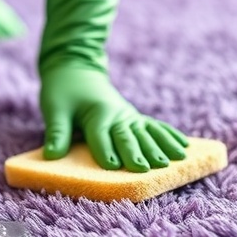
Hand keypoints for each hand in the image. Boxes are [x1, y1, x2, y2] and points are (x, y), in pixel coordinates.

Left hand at [40, 62, 187, 171]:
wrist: (76, 68)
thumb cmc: (62, 91)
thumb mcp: (54, 109)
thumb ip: (57, 132)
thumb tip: (52, 156)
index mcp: (96, 112)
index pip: (100, 134)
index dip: (104, 150)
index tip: (111, 166)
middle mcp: (116, 114)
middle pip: (127, 136)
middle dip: (137, 152)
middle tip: (147, 168)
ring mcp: (128, 116)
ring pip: (146, 133)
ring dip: (160, 147)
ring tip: (174, 161)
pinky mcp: (134, 118)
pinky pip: (155, 127)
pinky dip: (169, 136)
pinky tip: (184, 147)